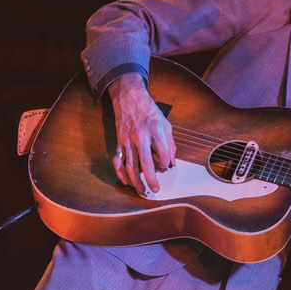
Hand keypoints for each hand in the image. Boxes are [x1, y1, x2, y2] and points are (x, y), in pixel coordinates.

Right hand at [108, 73, 175, 193]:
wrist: (130, 99)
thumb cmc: (150, 112)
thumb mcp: (165, 124)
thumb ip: (170, 144)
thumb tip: (172, 163)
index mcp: (156, 130)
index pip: (163, 153)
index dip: (166, 162)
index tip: (166, 165)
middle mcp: (141, 136)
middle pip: (146, 162)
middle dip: (151, 179)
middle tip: (156, 190)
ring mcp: (128, 140)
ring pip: (131, 165)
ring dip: (136, 181)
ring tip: (142, 190)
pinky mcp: (119, 142)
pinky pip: (118, 161)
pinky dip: (121, 173)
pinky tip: (126, 181)